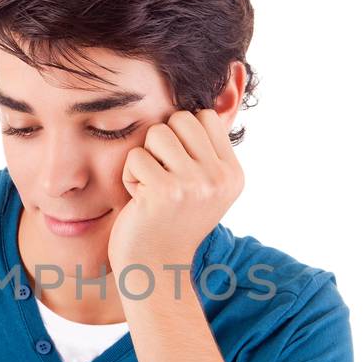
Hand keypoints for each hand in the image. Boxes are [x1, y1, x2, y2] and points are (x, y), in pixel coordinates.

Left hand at [109, 108, 243, 276]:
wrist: (154, 269)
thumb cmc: (169, 222)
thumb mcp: (201, 186)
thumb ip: (204, 149)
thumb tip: (213, 93)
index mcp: (232, 174)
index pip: (204, 117)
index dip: (182, 136)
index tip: (178, 170)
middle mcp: (219, 178)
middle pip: (181, 119)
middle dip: (162, 143)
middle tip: (161, 178)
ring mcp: (194, 184)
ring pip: (157, 133)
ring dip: (145, 159)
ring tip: (150, 189)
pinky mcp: (165, 191)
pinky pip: (136, 157)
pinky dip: (130, 177)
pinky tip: (139, 201)